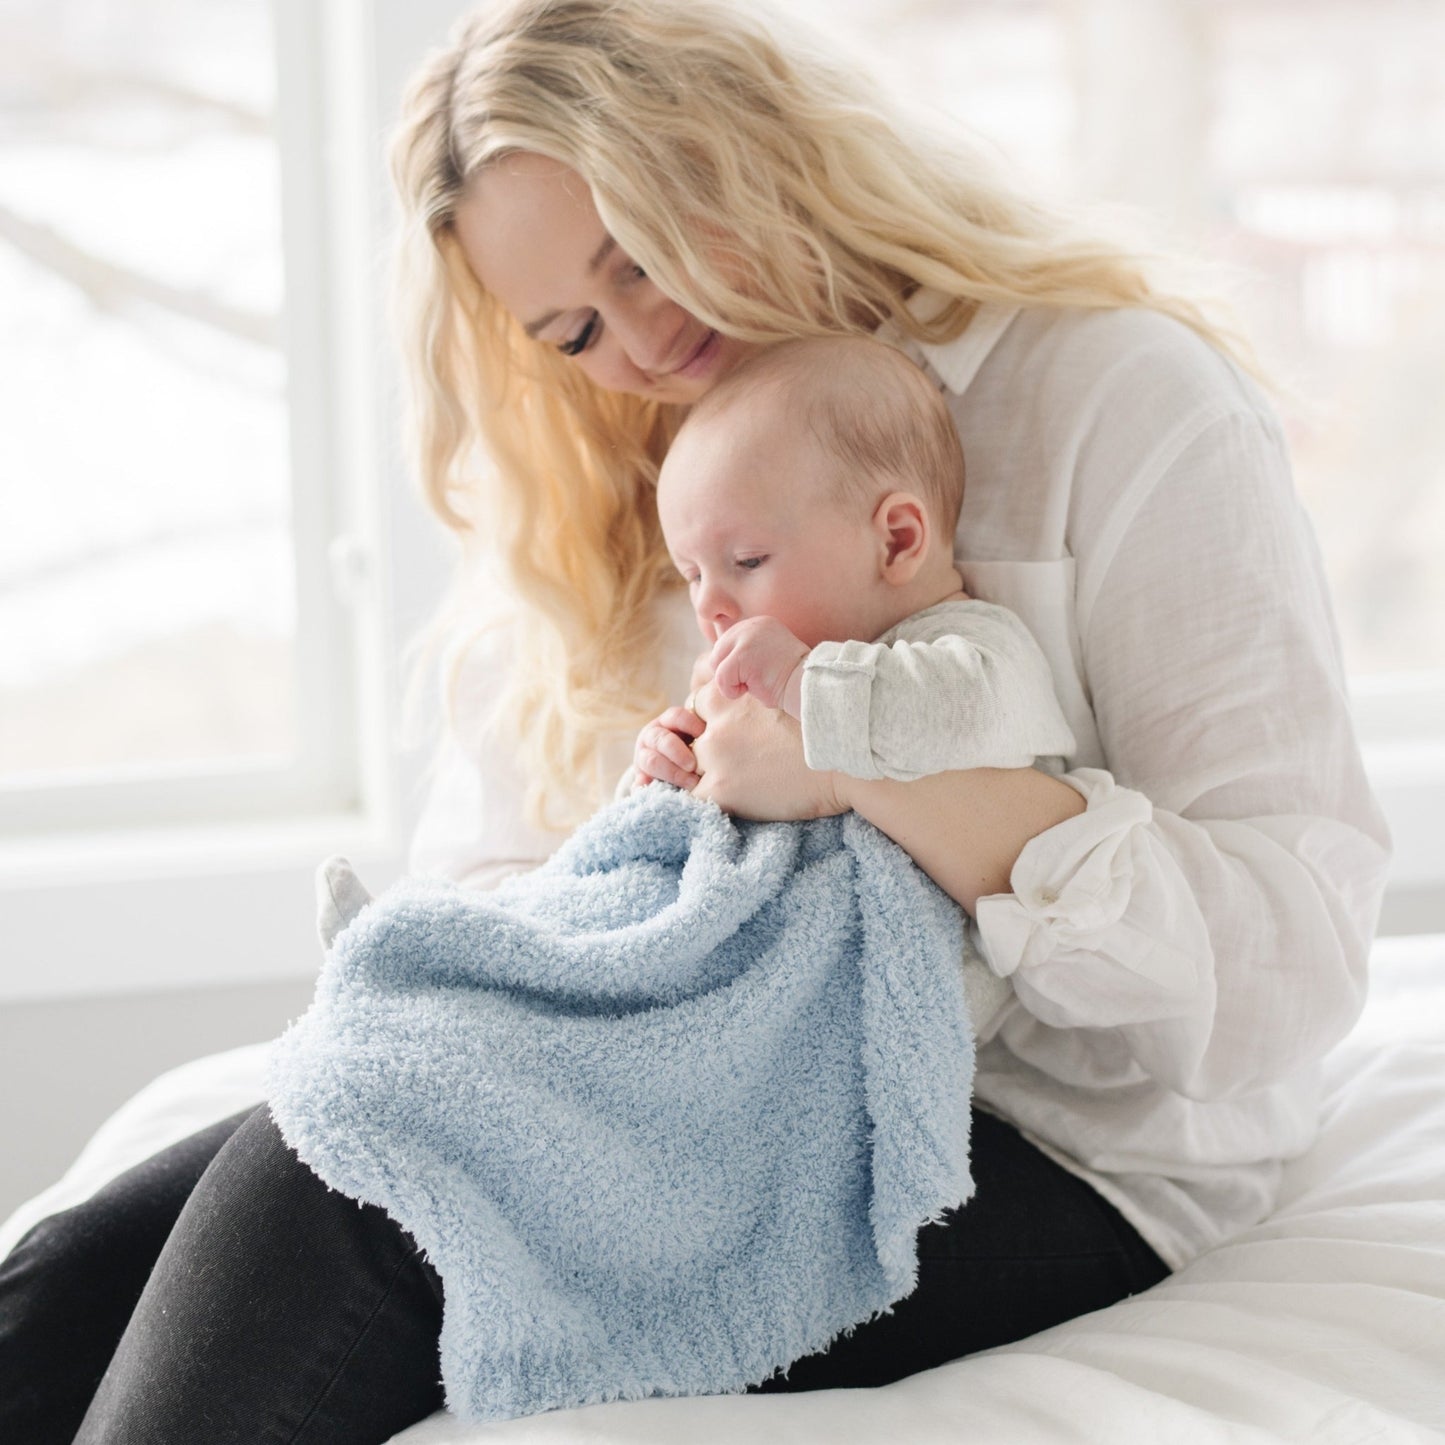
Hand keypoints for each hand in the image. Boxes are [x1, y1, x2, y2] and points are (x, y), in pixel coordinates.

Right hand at [633, 701, 706, 789]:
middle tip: (694, 765)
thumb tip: (723, 701)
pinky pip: (639, 782)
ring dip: (670, 772)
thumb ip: (711, 726)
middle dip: (677, 752)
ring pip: (650, 760)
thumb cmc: (701, 748)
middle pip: (661, 739)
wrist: (680, 770)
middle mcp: (654, 736)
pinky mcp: (640, 778)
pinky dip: (645, 786)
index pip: (676, 716)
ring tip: (690, 784)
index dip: (689, 723)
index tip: (703, 734)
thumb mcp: (705, 733)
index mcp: (670, 722)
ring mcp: (644, 756)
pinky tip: (653, 789)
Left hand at [690, 682, 846, 820]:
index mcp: (728, 698)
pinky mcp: (721, 790)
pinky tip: (720, 807)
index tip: (723, 738)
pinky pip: (691, 800)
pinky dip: (700, 804)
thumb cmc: (820, 735)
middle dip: (700, 753)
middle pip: (688, 739)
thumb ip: (750, 707)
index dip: (707, 724)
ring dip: (699, 779)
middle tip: (722, 766)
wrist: (843, 762)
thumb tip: (742, 721)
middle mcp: (716, 723)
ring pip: (684, 769)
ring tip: (725, 788)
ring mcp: (715, 756)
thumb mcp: (776, 704)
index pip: (695, 707)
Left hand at [708, 617, 808, 713]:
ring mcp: (747, 639)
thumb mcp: (768, 655)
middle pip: (717, 653)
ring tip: (757, 684)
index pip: (726, 644)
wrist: (810, 686)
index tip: (756, 674)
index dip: (734, 666)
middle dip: (730, 674)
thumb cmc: (790, 680)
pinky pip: (721, 678)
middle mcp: (751, 625)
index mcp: (759, 624)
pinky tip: (754, 689)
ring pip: (717, 665)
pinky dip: (733, 691)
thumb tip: (716, 662)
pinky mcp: (743, 656)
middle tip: (756, 680)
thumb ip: (747, 651)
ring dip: (733, 683)